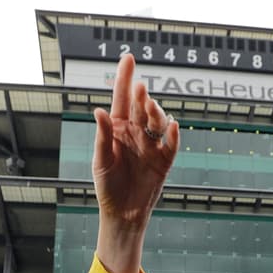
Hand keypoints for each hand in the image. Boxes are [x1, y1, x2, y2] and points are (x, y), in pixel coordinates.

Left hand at [93, 54, 179, 272]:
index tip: (128, 58)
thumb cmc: (107, 187)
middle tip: (140, 89)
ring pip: (158, 121)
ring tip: (150, 107)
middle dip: (142, 96)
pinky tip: (172, 126)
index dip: (124, 79)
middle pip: (141, 108)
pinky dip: (173, 135)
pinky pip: (171, 144)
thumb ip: (102, 137)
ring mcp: (151, 146)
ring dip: (155, 112)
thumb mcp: (100, 162)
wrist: (123, 214)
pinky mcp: (164, 161)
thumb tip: (99, 112)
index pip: (122, 99)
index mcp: (118, 130)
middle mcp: (136, 133)